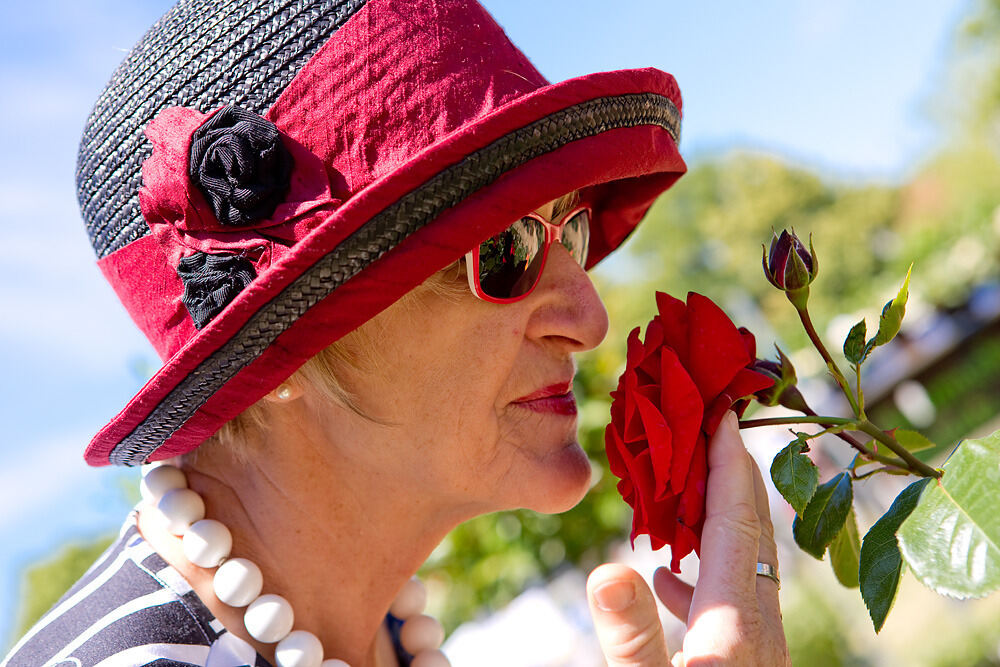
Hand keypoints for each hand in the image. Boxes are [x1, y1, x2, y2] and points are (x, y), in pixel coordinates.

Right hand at [587, 411, 789, 665]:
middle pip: (751, 529)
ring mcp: (758, 641)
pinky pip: (732, 594)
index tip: (720, 415)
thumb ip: (631, 636)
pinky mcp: (747, 657)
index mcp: (734, 623)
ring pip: (744, 559)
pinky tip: (667, 579)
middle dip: (730, 472)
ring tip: (682, 486)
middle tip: (706, 426)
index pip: (735, 523)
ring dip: (716, 515)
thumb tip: (608, 571)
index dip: (728, 464)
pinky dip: (703, 570)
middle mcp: (758, 625)